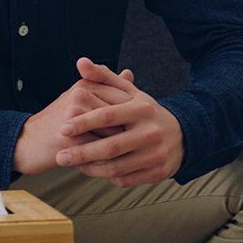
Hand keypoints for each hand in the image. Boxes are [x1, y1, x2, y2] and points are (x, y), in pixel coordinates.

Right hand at [13, 59, 133, 174]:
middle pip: (122, 115)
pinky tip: (111, 165)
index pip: (124, 97)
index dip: (134, 116)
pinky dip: (108, 159)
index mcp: (87, 84)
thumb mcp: (81, 99)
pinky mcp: (68, 136)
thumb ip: (106, 86)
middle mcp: (81, 95)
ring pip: (113, 132)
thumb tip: (130, 74)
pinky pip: (99, 149)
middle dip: (130, 131)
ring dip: (121, 147)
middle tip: (135, 144)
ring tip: (125, 156)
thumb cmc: (58, 122)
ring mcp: (75, 115)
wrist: (25, 143)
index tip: (138, 129)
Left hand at [55, 59, 184, 186]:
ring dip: (90, 168)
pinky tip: (95, 170)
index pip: (109, 116)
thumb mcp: (130, 93)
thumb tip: (81, 62)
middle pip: (110, 147)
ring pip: (116, 167)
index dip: (84, 122)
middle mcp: (151, 132)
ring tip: (74, 164)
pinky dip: (106, 177)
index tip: (63, 128)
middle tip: (60, 156)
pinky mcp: (157, 172)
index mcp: (143, 110)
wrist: (182, 135)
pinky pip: (125, 180)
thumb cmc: (147, 113)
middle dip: (81, 153)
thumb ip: (104, 77)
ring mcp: (156, 154)